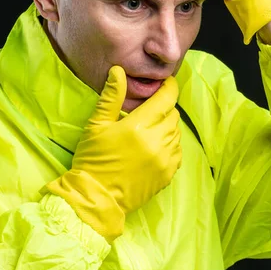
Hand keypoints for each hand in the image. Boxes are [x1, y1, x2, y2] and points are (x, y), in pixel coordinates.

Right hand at [43, 66, 181, 241]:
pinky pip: (177, 151)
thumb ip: (111, 96)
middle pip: (173, 114)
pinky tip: (154, 146)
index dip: (169, 87)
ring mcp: (165, 160)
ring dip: (167, 126)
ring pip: (176, 132)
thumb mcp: (97, 125)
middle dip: (164, 108)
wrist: (95, 198)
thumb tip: (118, 71)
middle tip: (148, 110)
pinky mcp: (167, 174)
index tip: (166, 83)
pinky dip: (170, 145)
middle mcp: (157, 142)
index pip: (166, 99)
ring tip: (149, 130)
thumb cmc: (93, 159)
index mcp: (139, 126)